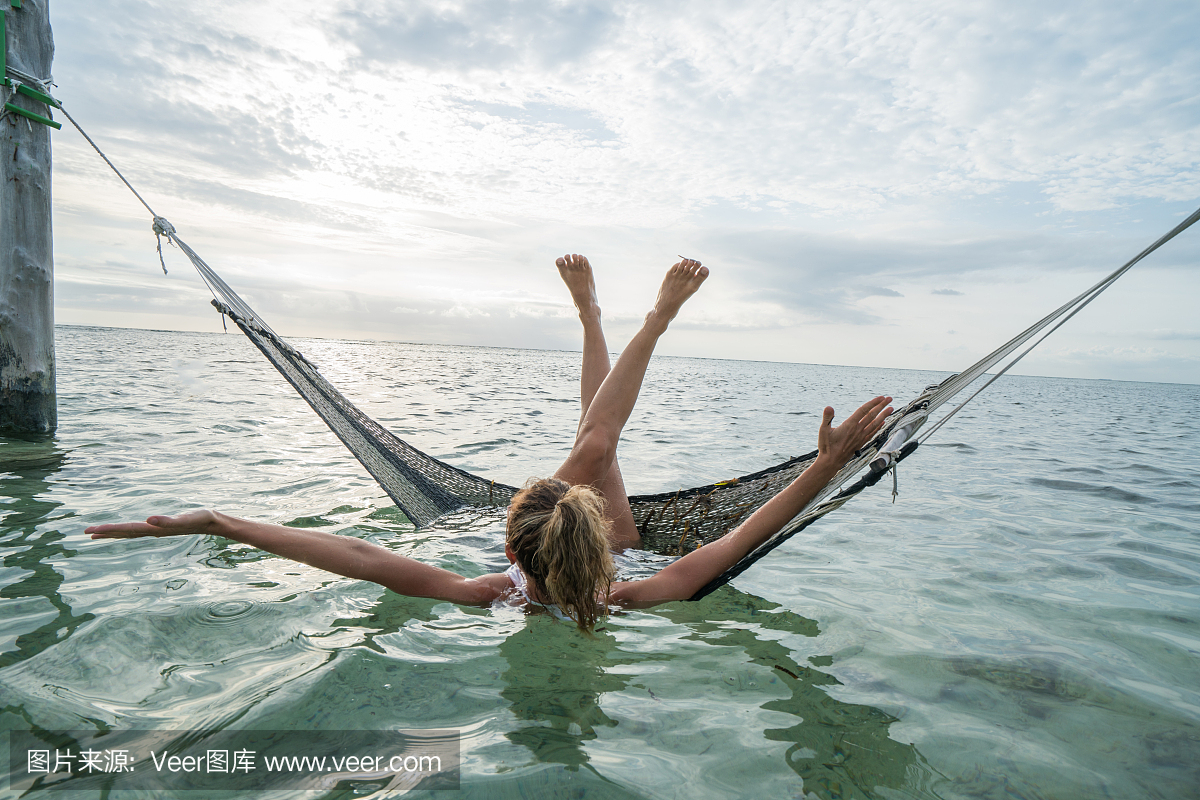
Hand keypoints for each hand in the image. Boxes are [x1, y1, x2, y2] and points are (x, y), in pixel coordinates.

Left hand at [86, 510, 220, 539]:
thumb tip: (148, 519)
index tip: (92, 531)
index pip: (126, 529)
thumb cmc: (200, 518)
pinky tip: (122, 529)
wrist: (212, 523)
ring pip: (128, 533)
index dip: (109, 529)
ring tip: (97, 534)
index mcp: (154, 529)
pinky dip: (125, 530)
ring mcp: (155, 530)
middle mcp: (152, 531)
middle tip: (86, 533)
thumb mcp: (185, 518)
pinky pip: (137, 530)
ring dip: (112, 533)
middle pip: (124, 532)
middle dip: (105, 533)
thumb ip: (167, 521)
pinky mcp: (159, 527)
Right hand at [817, 396, 892, 466]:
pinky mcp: (861, 443)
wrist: (831, 462)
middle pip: (872, 415)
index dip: (873, 403)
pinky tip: (883, 423)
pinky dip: (879, 427)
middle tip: (890, 399)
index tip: (881, 397)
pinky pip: (872, 433)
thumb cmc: (826, 446)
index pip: (863, 410)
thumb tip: (829, 407)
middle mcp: (858, 430)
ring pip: (875, 424)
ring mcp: (860, 437)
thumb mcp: (823, 430)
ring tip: (891, 409)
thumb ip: (827, 418)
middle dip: (882, 406)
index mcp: (849, 425)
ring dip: (884, 415)